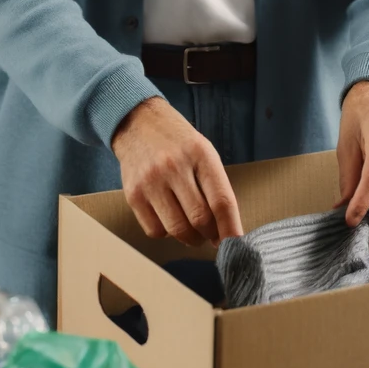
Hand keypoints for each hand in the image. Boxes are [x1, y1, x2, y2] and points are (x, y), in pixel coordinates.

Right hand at [111, 97, 243, 247]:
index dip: (231, 228)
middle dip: (210, 235)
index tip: (236, 244)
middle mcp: (174, 167)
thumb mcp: (203, 152)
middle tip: (212, 236)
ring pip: (177, 229)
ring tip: (193, 232)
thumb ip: (215, 186)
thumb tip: (225, 230)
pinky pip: (155, 230)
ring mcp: (151, 181)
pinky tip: (170, 218)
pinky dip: (167, 233)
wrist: (138, 123)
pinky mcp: (133, 194)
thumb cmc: (178, 142)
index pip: (221, 201)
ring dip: (190, 238)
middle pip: (200, 219)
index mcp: (200, 154)